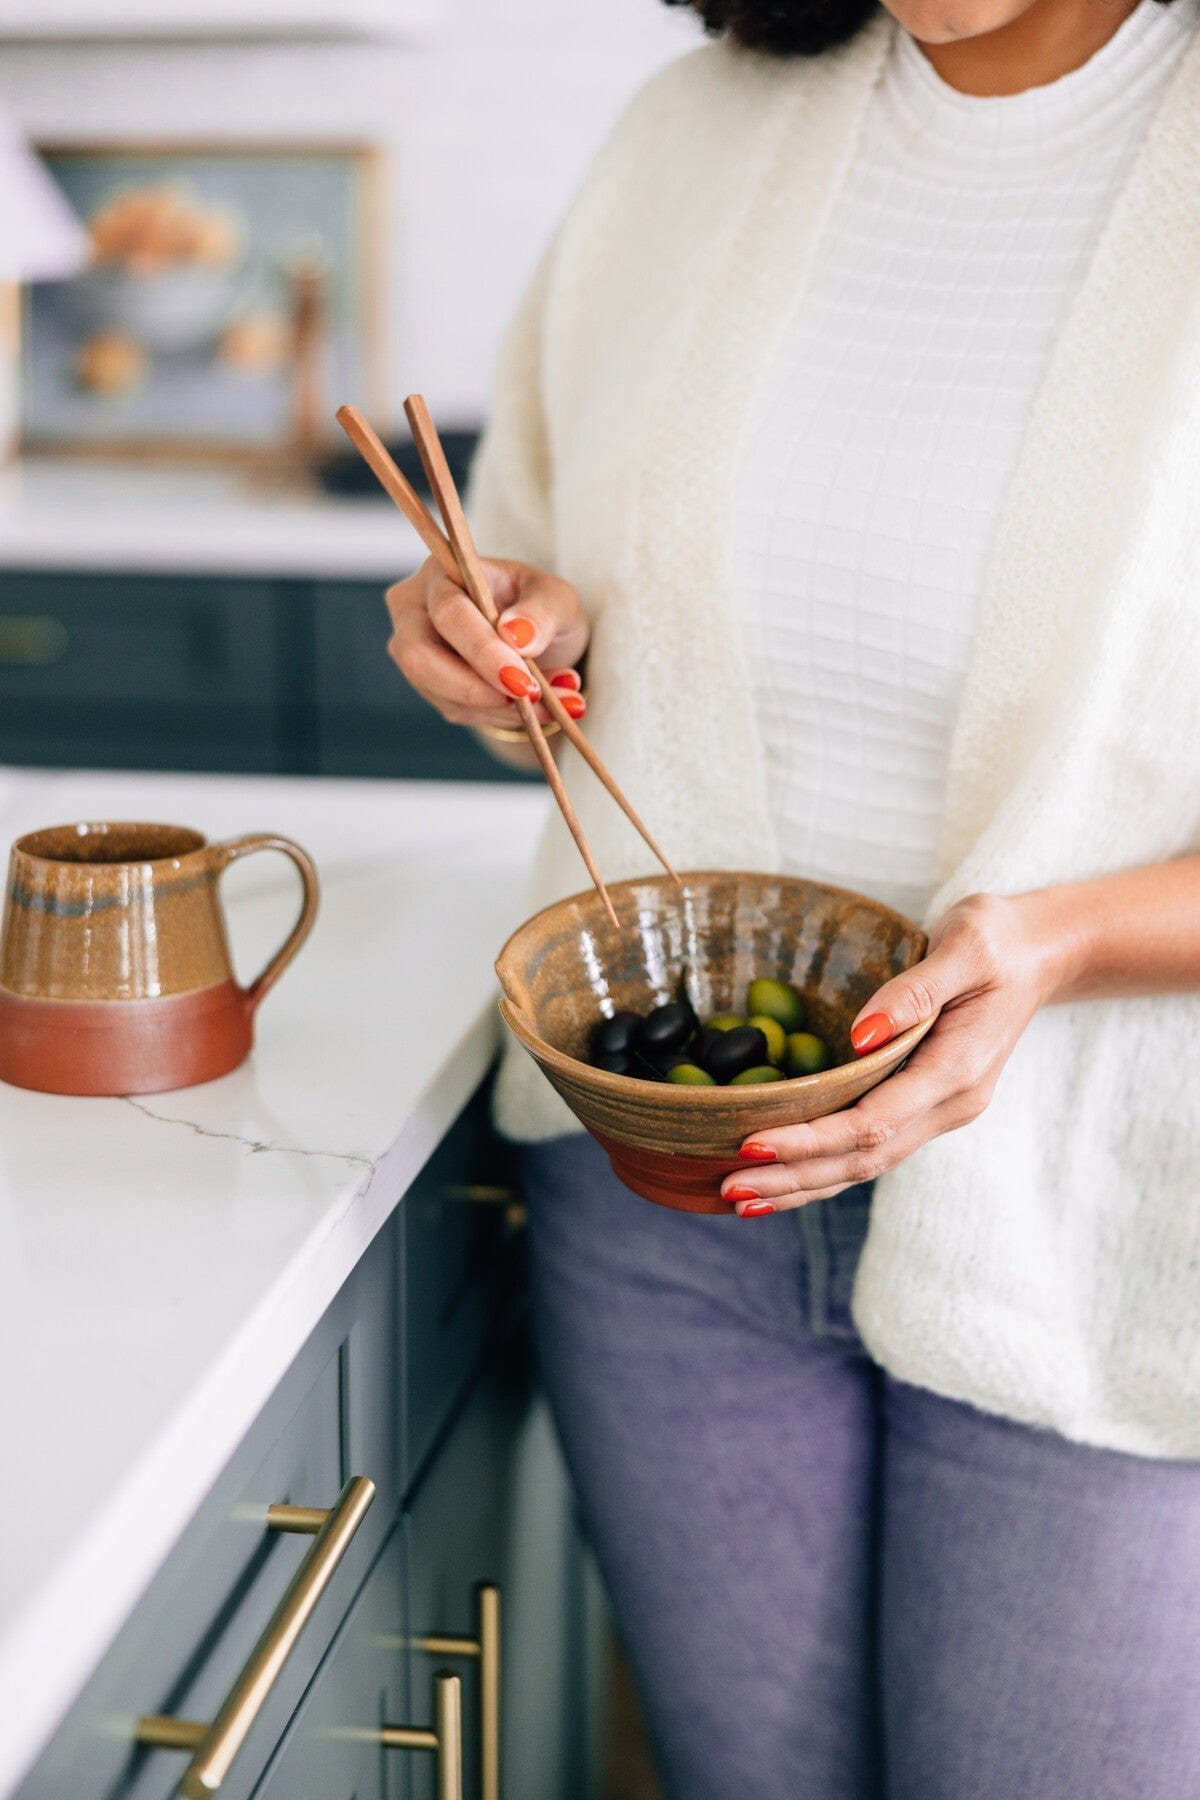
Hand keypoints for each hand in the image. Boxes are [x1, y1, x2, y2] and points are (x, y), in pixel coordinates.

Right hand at [385, 556, 588, 730]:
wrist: (536, 636)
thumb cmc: (539, 606)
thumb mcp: (556, 598)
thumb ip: (541, 612)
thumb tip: (517, 634)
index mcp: (442, 574)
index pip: (448, 613)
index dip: (482, 650)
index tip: (521, 680)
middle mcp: (415, 610)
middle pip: (420, 657)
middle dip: (476, 688)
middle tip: (527, 700)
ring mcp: (415, 652)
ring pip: (441, 693)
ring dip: (501, 708)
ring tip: (553, 705)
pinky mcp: (430, 687)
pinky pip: (458, 711)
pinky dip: (503, 716)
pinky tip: (539, 710)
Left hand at [720, 891, 1068, 1215]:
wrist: (1040, 953)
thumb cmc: (999, 941)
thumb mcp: (966, 945)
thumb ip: (915, 990)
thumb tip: (860, 1035)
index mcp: (958, 1071)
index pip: (873, 1123)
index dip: (811, 1139)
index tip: (752, 1142)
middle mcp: (949, 1105)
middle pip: (862, 1159)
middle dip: (794, 1176)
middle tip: (727, 1187)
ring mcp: (939, 1112)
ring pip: (864, 1166)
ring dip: (802, 1185)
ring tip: (740, 1197)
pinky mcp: (925, 1107)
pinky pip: (869, 1149)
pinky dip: (822, 1169)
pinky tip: (781, 1179)